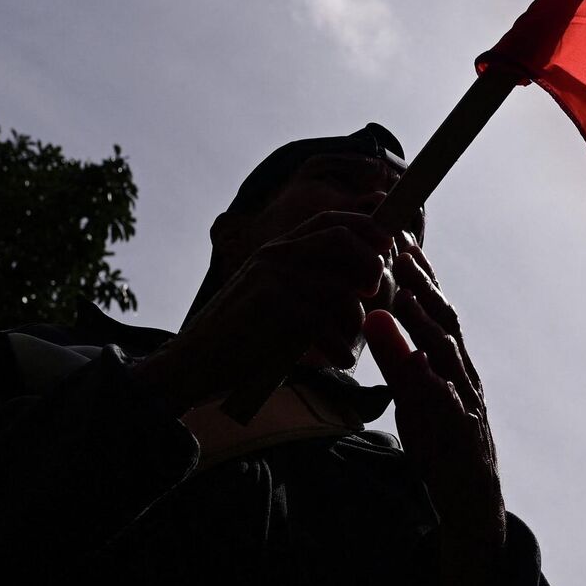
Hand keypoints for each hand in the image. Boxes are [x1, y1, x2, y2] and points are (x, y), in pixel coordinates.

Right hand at [136, 211, 398, 412]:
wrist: (194, 364)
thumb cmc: (247, 338)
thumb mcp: (282, 299)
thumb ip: (316, 284)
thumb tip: (372, 278)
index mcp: (280, 250)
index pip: (331, 220)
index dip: (367, 227)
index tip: (391, 244)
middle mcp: (277, 255)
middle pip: (343, 238)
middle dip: (372, 265)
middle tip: (374, 295)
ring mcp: (273, 278)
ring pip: (340, 286)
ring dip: (356, 319)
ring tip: (350, 343)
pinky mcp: (272, 308)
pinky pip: (326, 323)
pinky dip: (340, 347)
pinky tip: (339, 362)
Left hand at [362, 244, 505, 585]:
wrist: (472, 499)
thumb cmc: (441, 441)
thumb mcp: (415, 393)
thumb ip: (399, 356)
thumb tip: (371, 315)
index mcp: (452, 362)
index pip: (436, 309)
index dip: (419, 273)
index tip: (396, 236)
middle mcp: (464, 374)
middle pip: (445, 321)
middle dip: (422, 283)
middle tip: (397, 248)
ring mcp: (466, 403)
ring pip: (447, 357)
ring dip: (425, 324)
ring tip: (401, 295)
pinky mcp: (461, 435)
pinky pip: (445, 407)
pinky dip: (431, 383)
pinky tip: (415, 366)